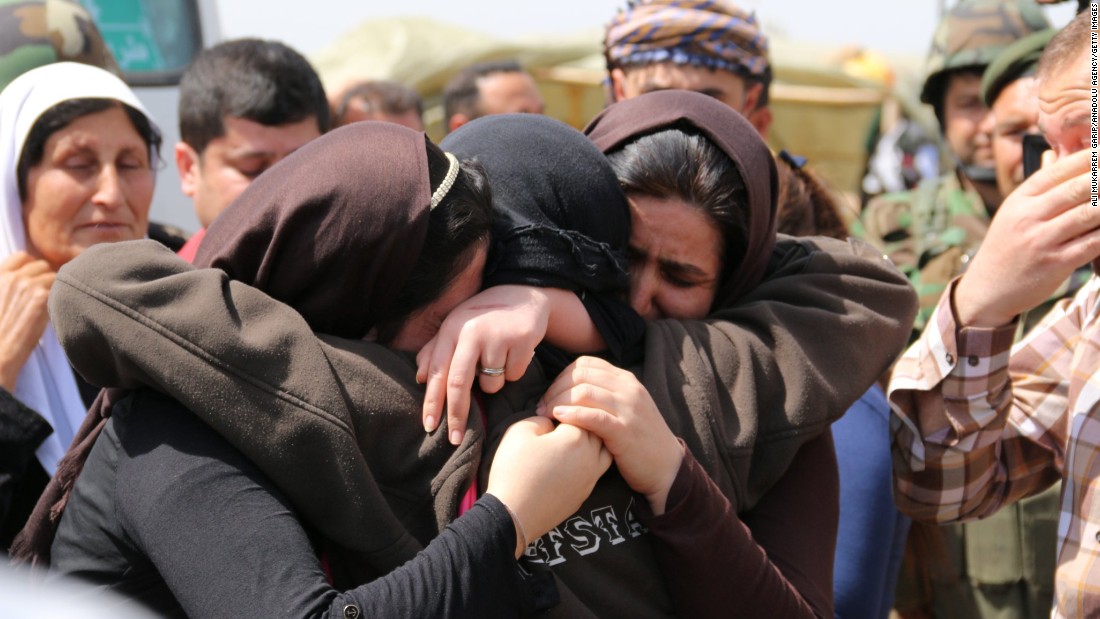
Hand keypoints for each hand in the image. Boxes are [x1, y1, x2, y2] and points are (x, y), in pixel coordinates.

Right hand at [0, 252, 55, 390]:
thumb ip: (8, 286)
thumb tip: (27, 278)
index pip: (22, 256)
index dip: (32, 266)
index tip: (36, 279)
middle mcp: (11, 277)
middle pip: (42, 264)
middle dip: (46, 278)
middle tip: (46, 296)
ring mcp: (26, 285)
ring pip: (54, 275)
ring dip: (55, 288)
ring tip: (49, 306)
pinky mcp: (40, 296)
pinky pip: (61, 288)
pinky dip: (60, 298)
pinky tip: (53, 311)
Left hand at [417, 285, 549, 443]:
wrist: (523, 293)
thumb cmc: (483, 316)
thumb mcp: (456, 327)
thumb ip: (435, 350)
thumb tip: (420, 377)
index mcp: (451, 330)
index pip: (437, 372)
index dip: (432, 402)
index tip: (428, 426)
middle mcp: (471, 332)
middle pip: (459, 383)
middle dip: (457, 415)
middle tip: (455, 439)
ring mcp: (498, 335)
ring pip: (491, 384)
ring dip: (493, 383)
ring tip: (498, 360)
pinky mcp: (521, 340)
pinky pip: (513, 376)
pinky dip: (513, 372)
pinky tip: (514, 353)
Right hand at [486, 416, 611, 557]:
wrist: (513, 514)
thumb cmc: (514, 470)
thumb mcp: (519, 431)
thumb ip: (541, 418)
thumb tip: (552, 422)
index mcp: (576, 437)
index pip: (578, 410)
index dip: (561, 408)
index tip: (546, 412)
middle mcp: (591, 456)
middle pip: (595, 428)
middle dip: (579, 421)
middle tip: (557, 423)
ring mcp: (591, 476)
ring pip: (603, 449)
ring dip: (591, 440)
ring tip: (570, 440)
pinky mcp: (586, 493)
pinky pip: (597, 469)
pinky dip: (589, 460)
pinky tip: (572, 460)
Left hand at [537, 356, 683, 514]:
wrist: (667, 467)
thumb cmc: (639, 440)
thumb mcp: (626, 408)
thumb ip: (604, 395)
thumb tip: (569, 390)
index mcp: (626, 380)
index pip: (586, 364)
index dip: (562, 376)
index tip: (550, 394)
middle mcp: (628, 389)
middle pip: (580, 375)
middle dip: (555, 388)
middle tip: (542, 406)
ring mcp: (628, 408)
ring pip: (583, 391)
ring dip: (558, 401)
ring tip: (546, 415)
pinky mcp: (624, 430)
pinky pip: (593, 415)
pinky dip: (572, 414)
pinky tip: (559, 417)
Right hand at [955, 149, 1099, 326]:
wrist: (987, 289)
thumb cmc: (1006, 248)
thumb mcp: (1013, 213)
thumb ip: (1038, 187)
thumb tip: (1057, 154)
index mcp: (1019, 200)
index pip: (1057, 170)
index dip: (1089, 157)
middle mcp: (1028, 217)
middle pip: (1078, 188)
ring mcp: (1042, 241)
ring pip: (1090, 214)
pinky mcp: (1055, 263)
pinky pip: (1093, 243)